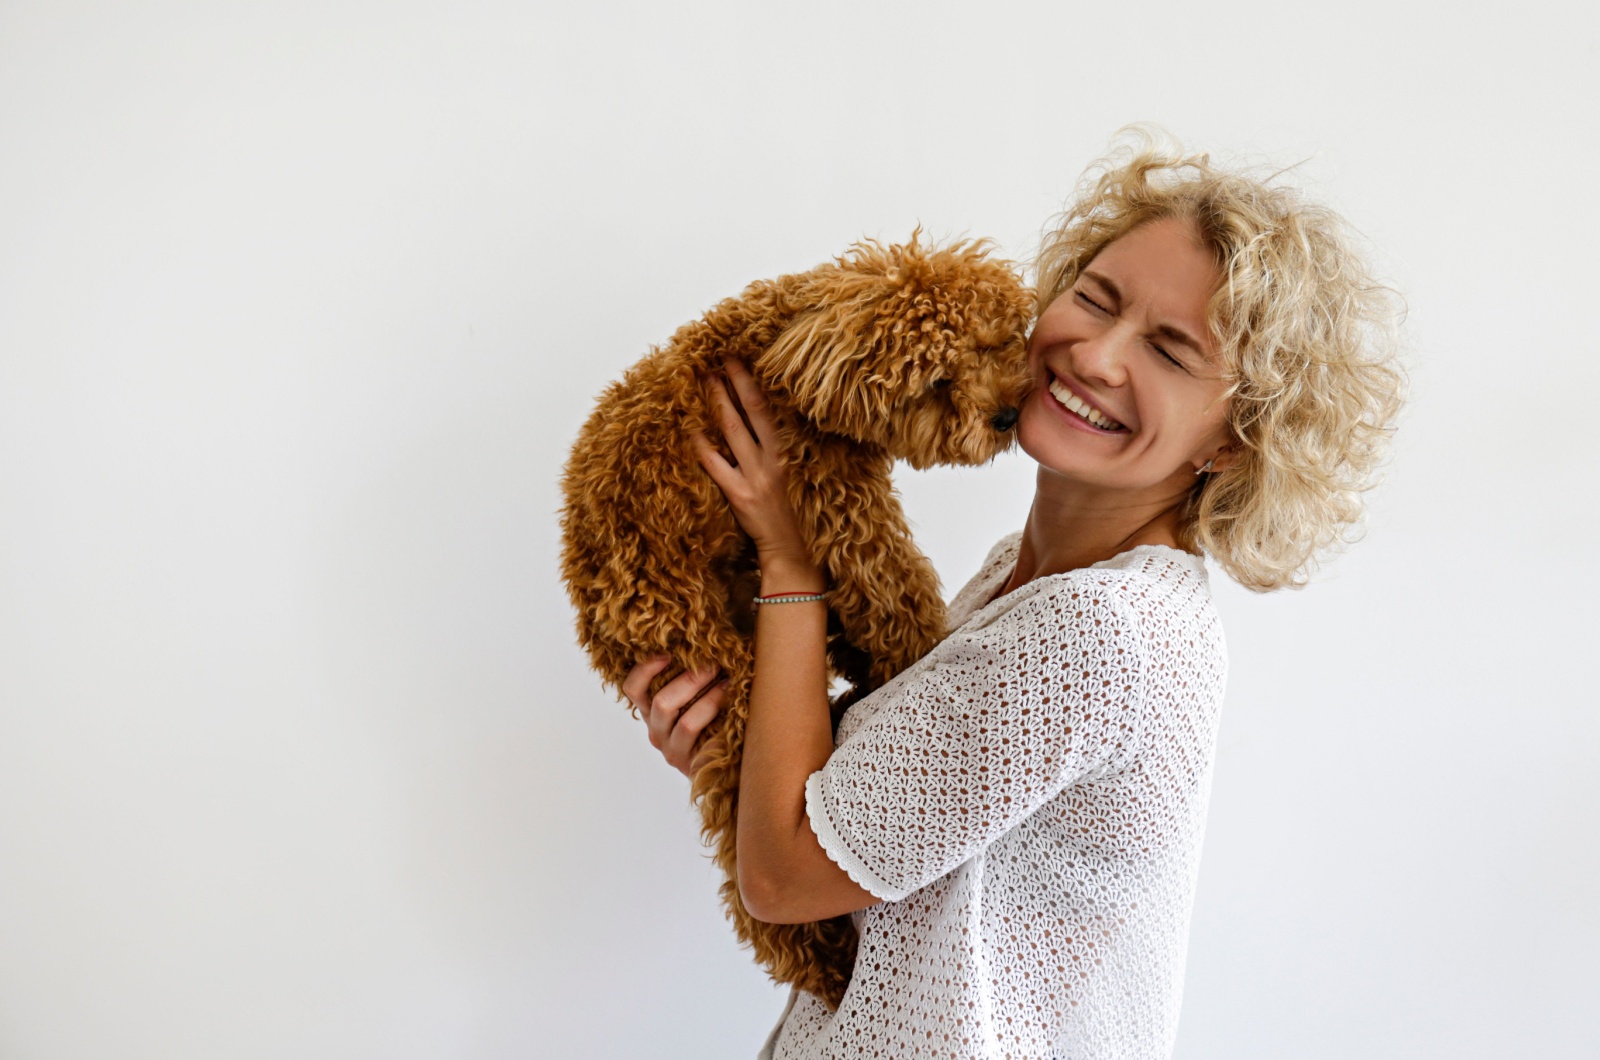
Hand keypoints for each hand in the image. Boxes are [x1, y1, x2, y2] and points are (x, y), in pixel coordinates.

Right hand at [622, 655, 726, 778]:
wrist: (726, 763)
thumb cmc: (713, 719)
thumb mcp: (695, 697)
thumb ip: (690, 677)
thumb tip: (704, 643)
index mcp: (652, 711)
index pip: (633, 689)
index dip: (645, 668)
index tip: (667, 652)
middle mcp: (656, 730)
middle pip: (661, 702)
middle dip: (690, 678)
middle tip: (714, 663)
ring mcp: (671, 749)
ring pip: (683, 721)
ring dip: (706, 695)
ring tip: (727, 680)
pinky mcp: (689, 763)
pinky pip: (697, 733)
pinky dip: (713, 710)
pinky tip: (731, 699)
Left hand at [691, 359, 812, 569]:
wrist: (787, 546)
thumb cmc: (785, 509)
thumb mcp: (784, 473)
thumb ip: (769, 448)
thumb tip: (748, 419)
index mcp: (783, 452)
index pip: (767, 410)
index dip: (752, 384)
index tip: (739, 360)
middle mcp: (771, 459)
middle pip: (752, 413)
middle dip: (736, 383)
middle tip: (720, 358)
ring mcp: (755, 476)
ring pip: (733, 432)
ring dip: (719, 404)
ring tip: (705, 382)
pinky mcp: (740, 495)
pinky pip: (716, 465)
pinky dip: (702, 447)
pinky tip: (690, 430)